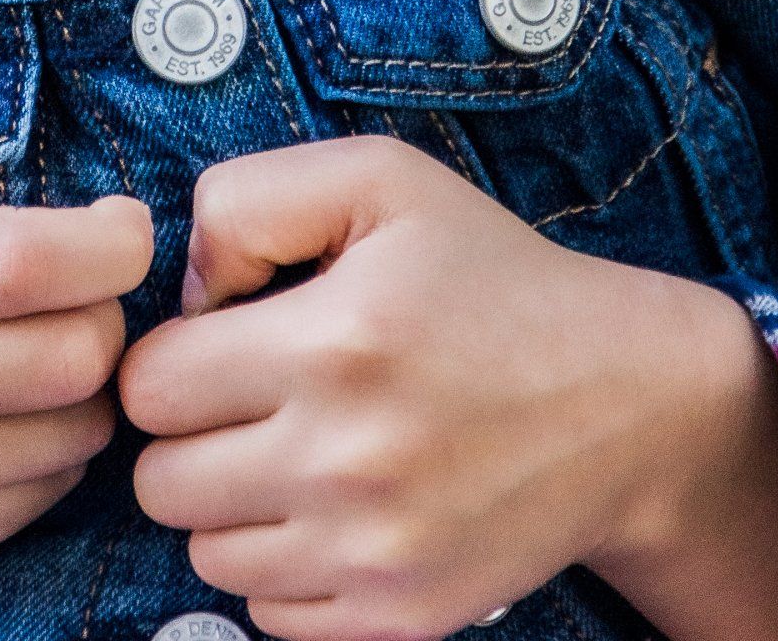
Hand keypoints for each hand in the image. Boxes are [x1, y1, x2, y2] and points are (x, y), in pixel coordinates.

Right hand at [0, 191, 152, 580]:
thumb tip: (103, 237)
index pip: (26, 263)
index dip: (109, 243)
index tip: (125, 227)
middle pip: (71, 356)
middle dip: (106, 316)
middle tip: (86, 293)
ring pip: (73, 436)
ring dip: (86, 389)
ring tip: (43, 353)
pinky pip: (36, 499)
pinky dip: (47, 450)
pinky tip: (4, 415)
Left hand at [117, 136, 772, 640]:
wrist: (627, 403)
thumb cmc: (490, 276)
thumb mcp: (378, 180)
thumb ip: (247, 201)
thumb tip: (184, 296)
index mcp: (332, 343)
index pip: (150, 386)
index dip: (174, 353)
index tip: (226, 339)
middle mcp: (347, 461)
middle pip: (160, 481)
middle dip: (189, 433)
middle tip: (251, 397)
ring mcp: (374, 552)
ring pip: (204, 552)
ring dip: (228, 502)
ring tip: (293, 448)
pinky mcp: (401, 615)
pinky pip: (265, 612)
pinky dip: (279, 564)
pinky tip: (327, 507)